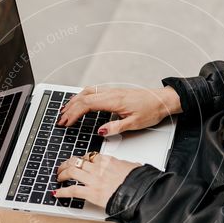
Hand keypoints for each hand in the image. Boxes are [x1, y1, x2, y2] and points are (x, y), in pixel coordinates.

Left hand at [54, 153, 141, 208]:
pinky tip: (57, 193)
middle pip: (77, 161)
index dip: (81, 159)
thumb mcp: (134, 167)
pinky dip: (62, 192)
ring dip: (62, 174)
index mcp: (108, 161)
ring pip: (71, 171)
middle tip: (62, 168)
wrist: (140, 192)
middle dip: (66, 164)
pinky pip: (72, 190)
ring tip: (58, 178)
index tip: (78, 162)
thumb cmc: (139, 181)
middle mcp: (98, 168)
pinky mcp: (91, 193)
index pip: (90, 156)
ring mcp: (94, 180)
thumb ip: (128, 166)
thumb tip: (133, 166)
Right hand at [57, 86, 181, 134]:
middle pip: (83, 97)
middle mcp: (111, 93)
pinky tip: (79, 102)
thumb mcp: (135, 124)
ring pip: (86, 92)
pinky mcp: (114, 92)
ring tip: (65, 111)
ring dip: (74, 101)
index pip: (87, 105)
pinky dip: (82, 97)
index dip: (73, 114)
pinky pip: (93, 91)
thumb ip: (116, 127)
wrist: (163, 100)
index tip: (66, 122)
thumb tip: (101, 131)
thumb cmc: (151, 110)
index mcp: (114, 100)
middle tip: (60, 120)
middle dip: (69, 109)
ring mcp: (112, 91)